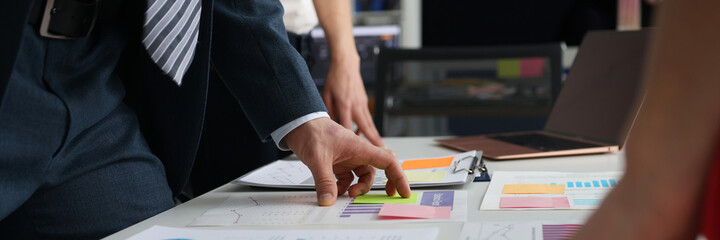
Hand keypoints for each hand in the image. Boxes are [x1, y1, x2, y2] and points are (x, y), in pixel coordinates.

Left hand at [284, 117, 410, 205]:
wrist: (297, 122)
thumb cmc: (311, 131)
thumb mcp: (318, 158)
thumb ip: (324, 181)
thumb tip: (328, 200)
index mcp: (359, 147)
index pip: (387, 161)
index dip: (398, 177)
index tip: (403, 191)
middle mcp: (357, 152)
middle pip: (376, 171)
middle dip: (379, 184)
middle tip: (383, 195)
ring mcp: (347, 158)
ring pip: (361, 176)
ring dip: (357, 187)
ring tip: (347, 194)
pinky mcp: (337, 162)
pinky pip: (347, 178)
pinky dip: (343, 187)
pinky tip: (333, 189)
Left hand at [322, 54, 384, 146]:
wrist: (346, 64)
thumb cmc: (334, 79)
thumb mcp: (326, 94)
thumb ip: (328, 110)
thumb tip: (330, 125)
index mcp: (344, 104)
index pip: (347, 125)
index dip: (350, 138)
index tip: (352, 150)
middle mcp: (356, 104)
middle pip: (365, 126)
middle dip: (373, 139)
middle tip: (380, 151)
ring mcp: (362, 103)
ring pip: (369, 122)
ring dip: (375, 135)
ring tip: (379, 146)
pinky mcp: (364, 100)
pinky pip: (367, 116)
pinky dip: (368, 126)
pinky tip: (366, 133)